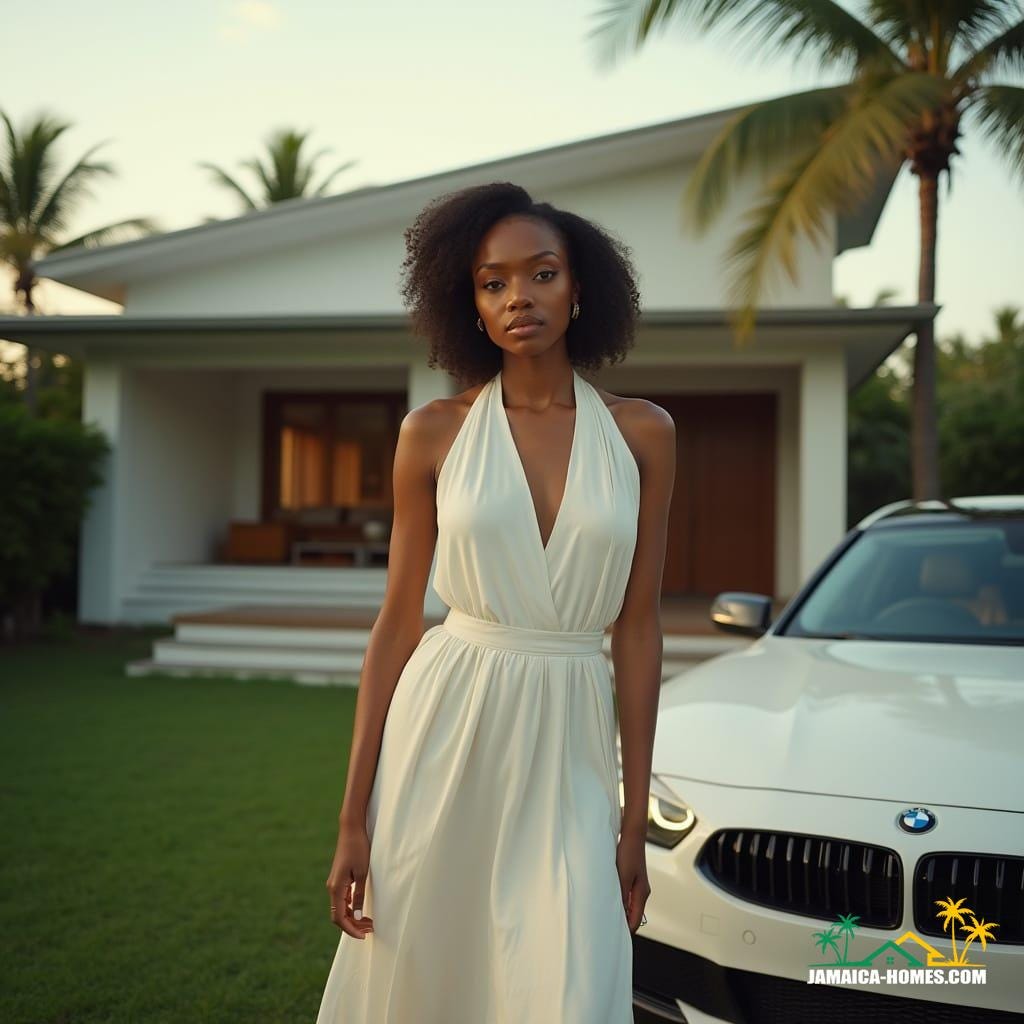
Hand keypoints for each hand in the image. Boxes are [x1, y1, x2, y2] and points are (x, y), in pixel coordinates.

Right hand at [325, 821, 374, 939]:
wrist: (351, 829)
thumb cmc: (359, 849)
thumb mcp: (363, 873)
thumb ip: (359, 895)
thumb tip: (357, 917)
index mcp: (336, 888)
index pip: (339, 918)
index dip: (350, 930)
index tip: (364, 936)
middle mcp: (332, 888)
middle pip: (338, 916)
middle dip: (353, 926)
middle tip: (370, 930)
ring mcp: (334, 883)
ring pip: (340, 908)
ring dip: (353, 917)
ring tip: (369, 922)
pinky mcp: (339, 879)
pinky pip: (342, 899)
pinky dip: (351, 908)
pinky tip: (362, 909)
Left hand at [616, 826, 650, 934]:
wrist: (632, 835)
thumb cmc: (628, 853)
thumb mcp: (623, 876)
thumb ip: (621, 895)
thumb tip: (617, 913)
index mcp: (641, 894)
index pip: (635, 920)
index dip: (625, 931)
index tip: (614, 939)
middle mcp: (641, 892)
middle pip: (632, 914)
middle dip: (621, 922)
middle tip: (606, 930)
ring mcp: (636, 885)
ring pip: (628, 905)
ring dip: (619, 911)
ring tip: (605, 917)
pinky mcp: (630, 878)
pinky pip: (624, 896)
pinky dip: (618, 901)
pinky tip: (607, 900)